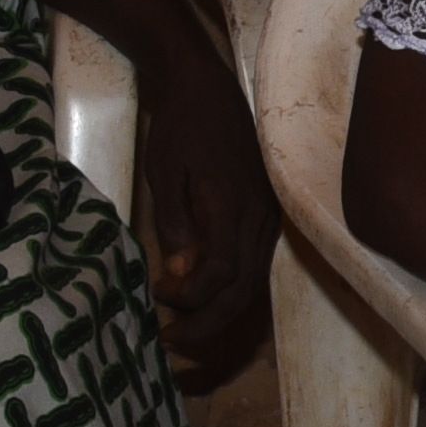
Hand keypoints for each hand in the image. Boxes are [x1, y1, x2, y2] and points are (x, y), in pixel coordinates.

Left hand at [131, 60, 276, 390]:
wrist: (204, 85)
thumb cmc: (180, 125)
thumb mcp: (166, 171)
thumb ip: (176, 223)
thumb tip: (180, 275)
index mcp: (235, 205)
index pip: (222, 272)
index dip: (191, 296)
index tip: (158, 296)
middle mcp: (260, 216)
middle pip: (243, 287)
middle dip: (208, 322)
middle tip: (172, 341)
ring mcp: (267, 216)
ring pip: (252, 281)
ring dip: (220, 312)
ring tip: (186, 328)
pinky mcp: (265, 214)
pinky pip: (254, 264)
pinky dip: (231, 290)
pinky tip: (207, 297)